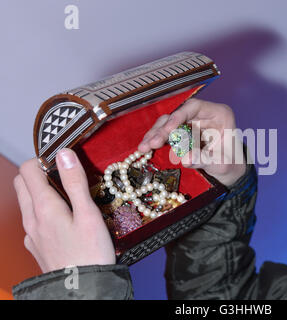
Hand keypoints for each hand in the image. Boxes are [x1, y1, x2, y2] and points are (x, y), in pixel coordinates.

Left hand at [14, 149, 115, 273]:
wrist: (82, 289)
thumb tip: (64, 154)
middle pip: (21, 183)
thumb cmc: (90, 253)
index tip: (62, 162)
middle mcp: (31, 219)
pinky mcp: (35, 245)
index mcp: (44, 207)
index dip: (43, 159)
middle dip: (36, 172)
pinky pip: (32, 220)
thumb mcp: (88, 213)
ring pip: (26, 202)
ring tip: (67, 197)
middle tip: (63, 176)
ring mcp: (31, 234)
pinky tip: (63, 219)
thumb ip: (75, 182)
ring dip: (39, 191)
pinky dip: (42, 211)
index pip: (28, 169)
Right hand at [138, 99, 246, 186]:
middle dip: (163, 129)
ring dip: (155, 135)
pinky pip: (166, 134)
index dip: (179, 115)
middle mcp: (203, 115)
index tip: (168, 129)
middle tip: (151, 143)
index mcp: (219, 114)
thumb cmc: (230, 165)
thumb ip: (204, 160)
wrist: (229, 173)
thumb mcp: (221, 164)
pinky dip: (156, 141)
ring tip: (144, 148)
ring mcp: (191, 123)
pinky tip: (145, 149)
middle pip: (178, 115)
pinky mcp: (182, 133)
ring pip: (168, 123)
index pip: (195, 106)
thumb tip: (185, 159)